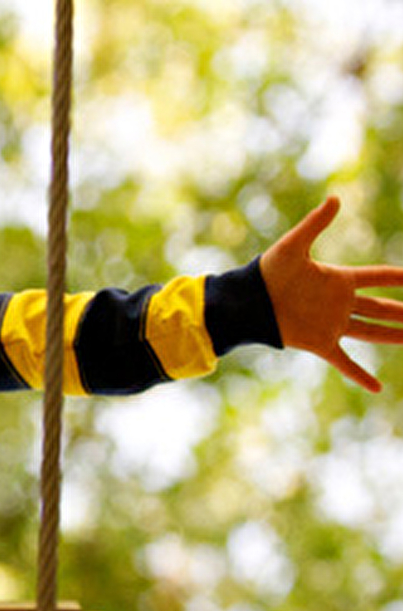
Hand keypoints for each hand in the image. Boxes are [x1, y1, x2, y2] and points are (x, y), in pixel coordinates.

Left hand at [261, 196, 402, 391]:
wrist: (247, 302)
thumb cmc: (267, 272)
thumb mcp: (293, 246)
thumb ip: (315, 224)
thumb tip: (335, 198)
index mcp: (339, 279)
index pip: (379, 277)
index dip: (399, 277)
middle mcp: (341, 303)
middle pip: (383, 307)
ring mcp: (333, 324)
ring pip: (373, 332)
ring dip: (396, 336)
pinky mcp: (320, 343)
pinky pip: (345, 362)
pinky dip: (360, 375)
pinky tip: (378, 388)